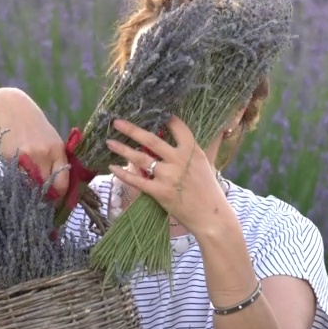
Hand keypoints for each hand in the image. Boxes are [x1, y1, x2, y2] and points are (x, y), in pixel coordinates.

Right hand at [0, 88, 69, 199]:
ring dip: (29, 190)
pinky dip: (16, 180)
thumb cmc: (36, 130)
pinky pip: (15, 178)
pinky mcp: (8, 157)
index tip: (55, 200)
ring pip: (29, 186)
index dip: (58, 197)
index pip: (61, 184)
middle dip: (43, 196)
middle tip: (40, 198)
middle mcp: (42, 154)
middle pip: (45, 188)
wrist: (12, 110)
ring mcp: (25, 156)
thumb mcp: (53, 142)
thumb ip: (58, 164)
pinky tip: (17, 173)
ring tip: (29, 185)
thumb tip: (60, 192)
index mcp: (57, 151)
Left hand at [106, 116, 229, 234]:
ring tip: (109, 142)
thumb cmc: (210, 190)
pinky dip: (123, 174)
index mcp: (192, 151)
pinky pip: (137, 181)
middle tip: (116, 122)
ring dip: (122, 149)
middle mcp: (178, 161)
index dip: (164, 118)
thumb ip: (203, 146)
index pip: (177, 127)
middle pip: (151, 140)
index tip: (152, 111)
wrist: (211, 217)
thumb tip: (218, 128)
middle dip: (132, 129)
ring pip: (140, 159)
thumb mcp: (208, 162)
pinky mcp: (159, 192)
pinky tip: (112, 168)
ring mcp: (168, 177)